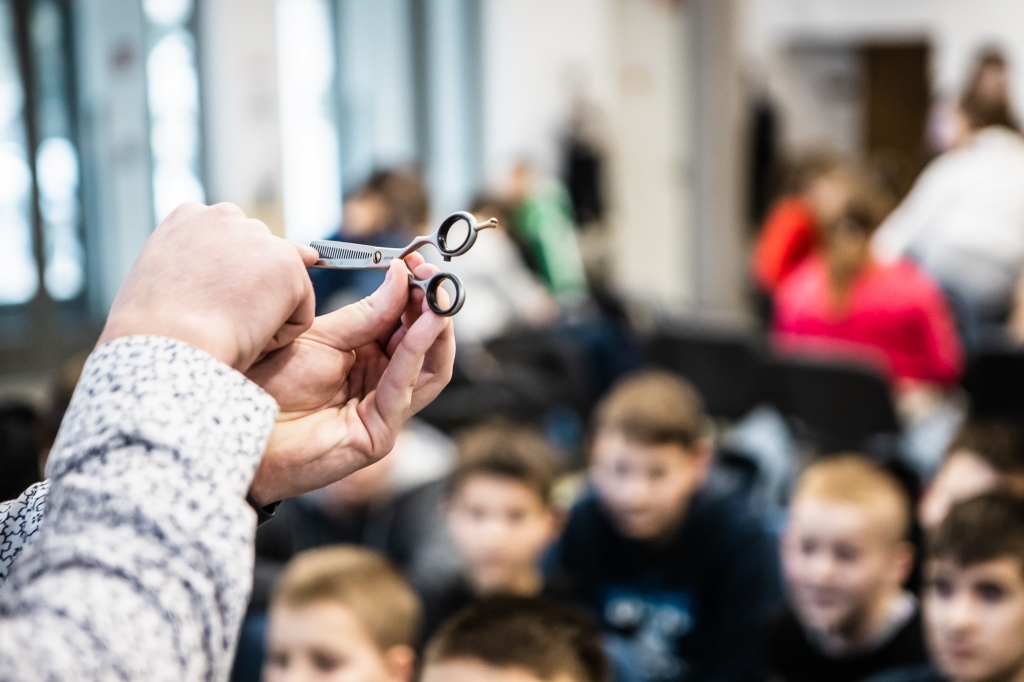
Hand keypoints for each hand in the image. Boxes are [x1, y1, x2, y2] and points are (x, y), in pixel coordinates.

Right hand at [98, 202, 318, 371]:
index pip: (228, 248)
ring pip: (280, 290)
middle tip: (214, 320)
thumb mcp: (171, 284)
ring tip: (224, 328)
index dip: (224, 286)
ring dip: (261, 315)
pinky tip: (248, 337)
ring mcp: (259, 237)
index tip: (203, 306)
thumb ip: (210, 262)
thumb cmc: (160, 332)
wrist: (168, 343)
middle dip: (249, 294)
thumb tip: (305, 254)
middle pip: (259, 262)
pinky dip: (280, 336)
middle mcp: (226, 216)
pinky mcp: (288, 265)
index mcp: (190, 218)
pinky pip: (299, 314)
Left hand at [245, 254, 454, 504]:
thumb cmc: (270, 384)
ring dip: (434, 332)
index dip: (420, 295)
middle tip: (433, 279)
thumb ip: (366, 314)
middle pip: (428, 348)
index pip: (410, 325)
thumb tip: (401, 277)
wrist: (238, 427)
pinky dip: (414, 355)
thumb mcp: (322, 336)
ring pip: (429, 371)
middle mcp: (384, 384)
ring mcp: (384, 412)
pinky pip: (403, 389)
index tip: (422, 266)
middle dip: (434, 310)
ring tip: (435, 300)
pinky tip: (418, 327)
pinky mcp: (379, 435)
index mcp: (371, 358)